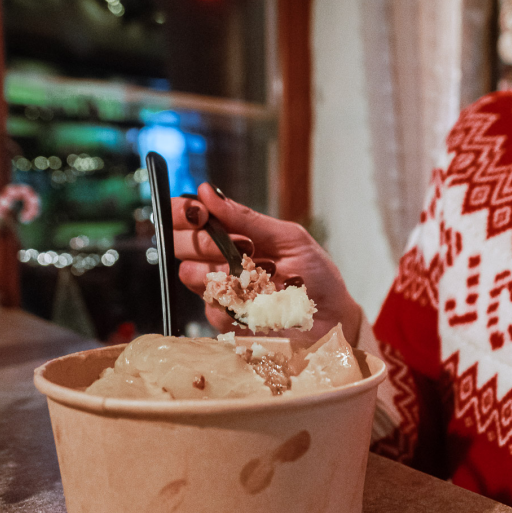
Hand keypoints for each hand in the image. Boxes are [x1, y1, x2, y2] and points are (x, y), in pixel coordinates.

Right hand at [172, 183, 362, 343]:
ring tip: (260, 272)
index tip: (199, 213)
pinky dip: (239, 298)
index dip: (182, 212)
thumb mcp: (288, 238)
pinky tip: (265, 299)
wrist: (332, 317)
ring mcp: (220, 292)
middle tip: (240, 245)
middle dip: (202, 241)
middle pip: (179, 245)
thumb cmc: (314, 274)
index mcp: (229, 236)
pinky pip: (214, 306)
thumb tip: (208, 192)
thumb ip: (247, 218)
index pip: (186, 218)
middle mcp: (217, 262)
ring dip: (222, 269)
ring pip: (191, 275)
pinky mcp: (226, 320)